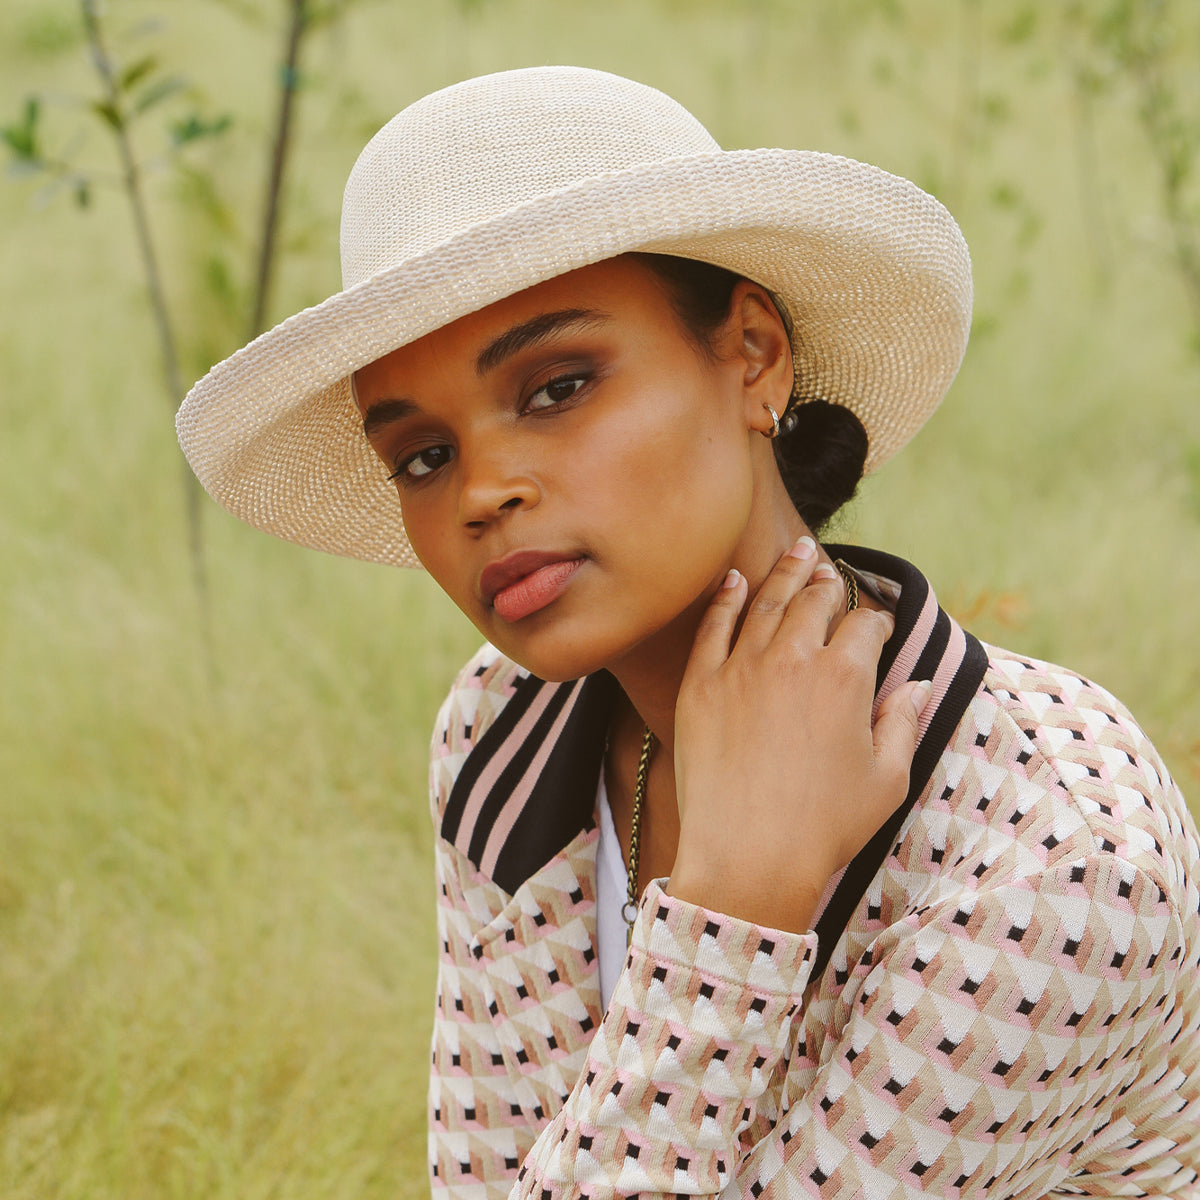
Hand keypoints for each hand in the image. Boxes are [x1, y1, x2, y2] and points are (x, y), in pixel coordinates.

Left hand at [666, 539, 930, 933]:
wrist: (749, 857)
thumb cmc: (825, 827)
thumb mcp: (886, 779)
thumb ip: (903, 723)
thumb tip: (916, 685)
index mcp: (845, 676)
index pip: (865, 625)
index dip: (875, 622)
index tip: (876, 628)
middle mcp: (793, 658)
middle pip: (814, 601)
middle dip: (827, 583)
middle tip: (828, 569)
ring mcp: (742, 667)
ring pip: (766, 603)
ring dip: (783, 574)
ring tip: (795, 553)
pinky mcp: (700, 685)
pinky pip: (714, 627)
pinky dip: (726, 599)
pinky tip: (734, 580)